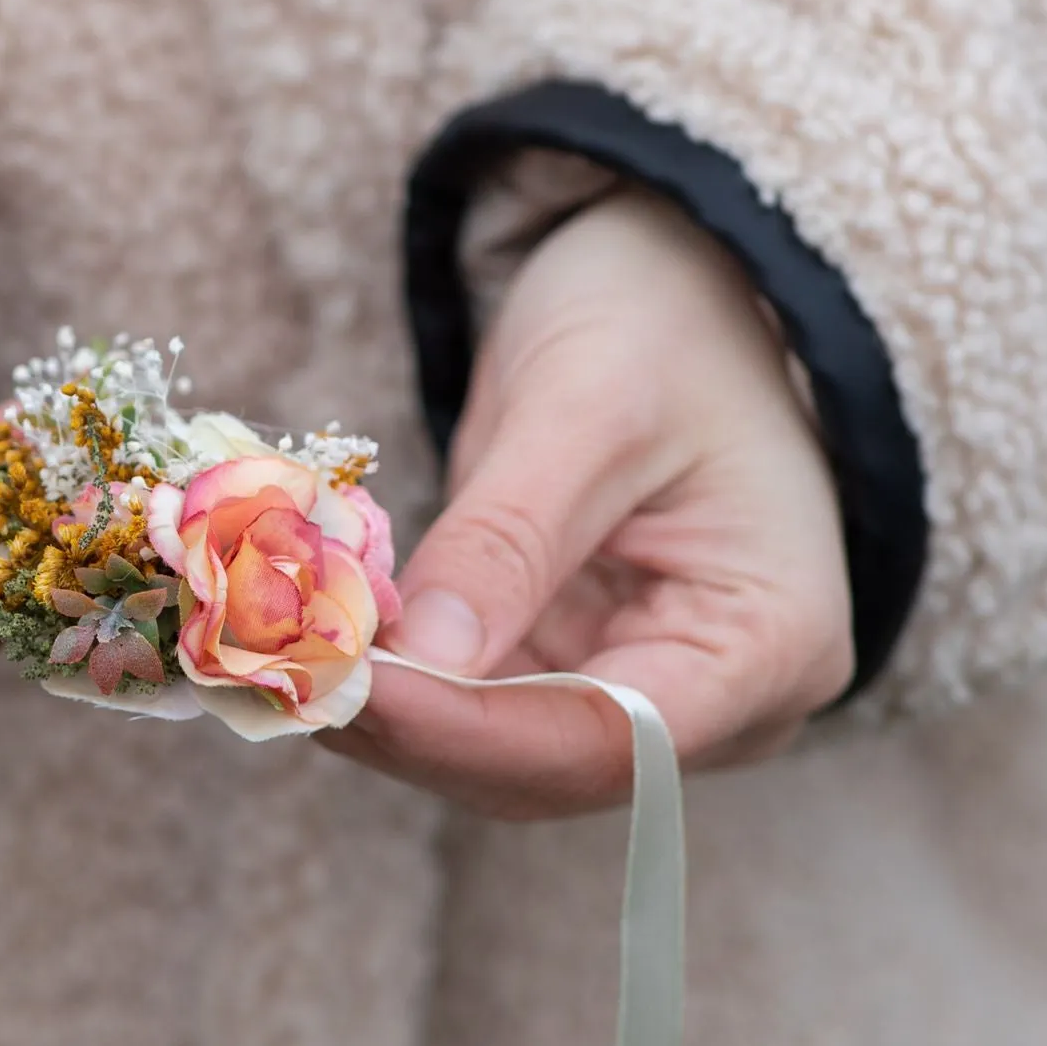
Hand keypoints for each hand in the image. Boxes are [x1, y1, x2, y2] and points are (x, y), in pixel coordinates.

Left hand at [332, 188, 853, 817]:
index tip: (343, 690)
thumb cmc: (667, 319)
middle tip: (278, 675)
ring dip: (389, 714)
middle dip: (413, 728)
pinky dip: (398, 682)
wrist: (683, 281)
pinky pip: (480, 705)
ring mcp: (650, 690)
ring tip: (276, 660)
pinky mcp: (578, 666)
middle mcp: (726, 700)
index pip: (616, 737)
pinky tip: (316, 643)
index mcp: (770, 640)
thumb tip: (419, 663)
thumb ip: (507, 540)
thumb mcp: (586, 407)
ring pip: (502, 753)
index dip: (470, 732)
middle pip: (552, 764)